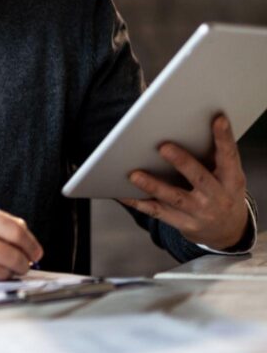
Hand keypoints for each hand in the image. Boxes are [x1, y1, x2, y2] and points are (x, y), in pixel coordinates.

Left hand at [120, 114, 249, 250]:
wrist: (228, 232)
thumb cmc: (222, 194)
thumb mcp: (228, 178)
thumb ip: (214, 158)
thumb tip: (189, 128)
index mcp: (231, 180)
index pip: (229, 156)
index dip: (224, 138)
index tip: (217, 119)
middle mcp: (217, 197)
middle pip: (199, 177)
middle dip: (182, 162)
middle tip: (163, 146)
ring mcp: (200, 212)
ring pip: (174, 197)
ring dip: (153, 185)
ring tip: (134, 174)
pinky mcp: (183, 223)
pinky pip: (157, 212)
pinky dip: (138, 202)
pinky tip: (121, 193)